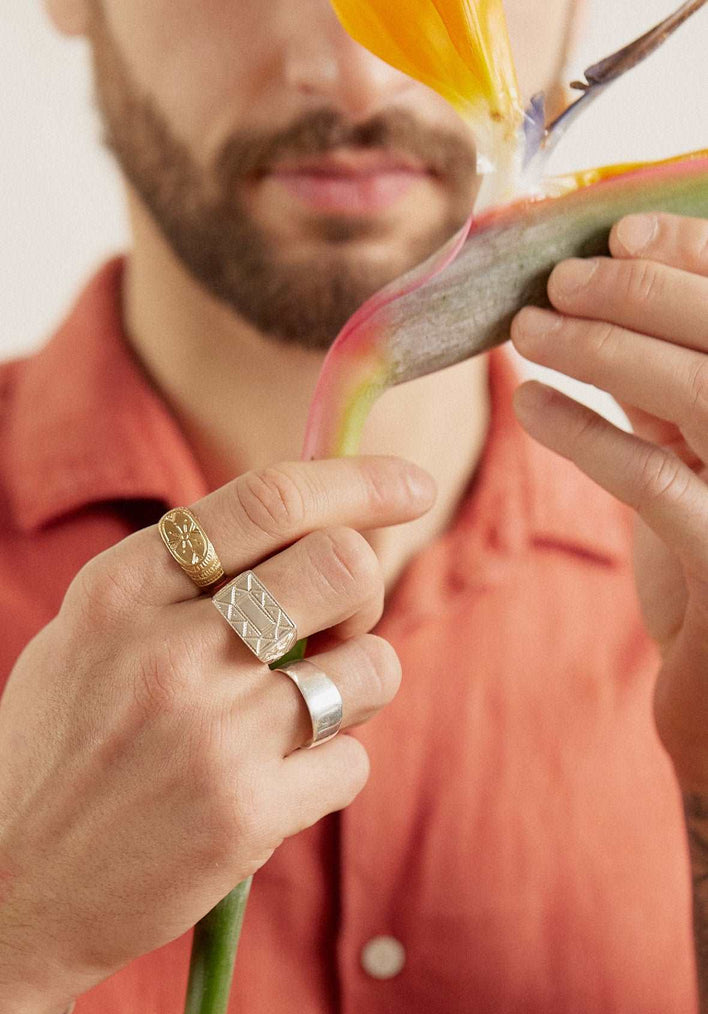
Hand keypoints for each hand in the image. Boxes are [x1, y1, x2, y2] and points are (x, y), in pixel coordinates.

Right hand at [0, 455, 434, 1013]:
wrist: (5, 896)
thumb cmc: (52, 759)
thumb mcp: (83, 640)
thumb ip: (174, 585)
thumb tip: (302, 536)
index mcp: (118, 590)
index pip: (268, 498)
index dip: (358, 481)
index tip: (411, 487)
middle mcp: (168, 647)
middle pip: (340, 565)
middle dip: (366, 588)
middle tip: (340, 624)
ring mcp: (212, 733)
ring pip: (372, 667)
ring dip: (361, 684)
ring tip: (307, 712)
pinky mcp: (247, 813)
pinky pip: (353, 761)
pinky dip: (332, 767)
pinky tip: (277, 784)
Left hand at [509, 212, 707, 792]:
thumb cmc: (706, 576)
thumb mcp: (695, 469)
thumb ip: (667, 396)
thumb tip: (605, 303)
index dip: (694, 258)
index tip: (619, 232)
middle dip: (641, 293)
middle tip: (557, 284)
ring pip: (698, 394)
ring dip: (604, 352)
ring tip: (527, 334)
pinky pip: (653, 481)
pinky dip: (586, 433)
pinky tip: (531, 406)